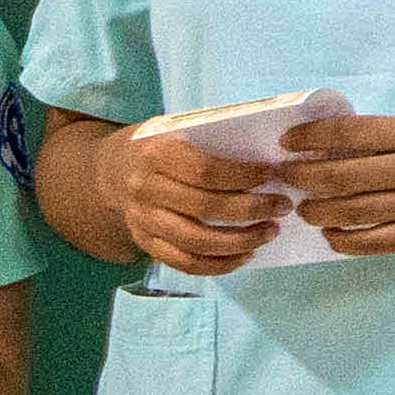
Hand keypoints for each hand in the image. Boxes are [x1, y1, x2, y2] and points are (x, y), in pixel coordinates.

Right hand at [116, 127, 283, 275]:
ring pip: (196, 242)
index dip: (242, 175)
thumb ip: (210, 139)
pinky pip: (185, 264)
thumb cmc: (160, 146)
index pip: (204, 170)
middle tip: (282, 206)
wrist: (113, 171)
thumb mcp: (176, 129)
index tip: (273, 174)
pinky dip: (219, 265)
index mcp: (155, 154)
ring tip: (269, 233)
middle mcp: (145, 189)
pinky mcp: (146, 244)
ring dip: (240, 242)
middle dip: (251, 209)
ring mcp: (143, 221)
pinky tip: (245, 255)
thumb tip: (265, 155)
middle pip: (204, 207)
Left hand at [272, 114, 394, 257]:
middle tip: (286, 178)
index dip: (310, 138)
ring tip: (304, 208)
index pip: (348, 133)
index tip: (288, 143)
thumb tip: (325, 146)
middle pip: (340, 176)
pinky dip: (343, 240)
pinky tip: (331, 234)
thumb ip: (382, 139)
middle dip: (302, 178)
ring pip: (350, 212)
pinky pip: (371, 243)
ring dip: (316, 211)